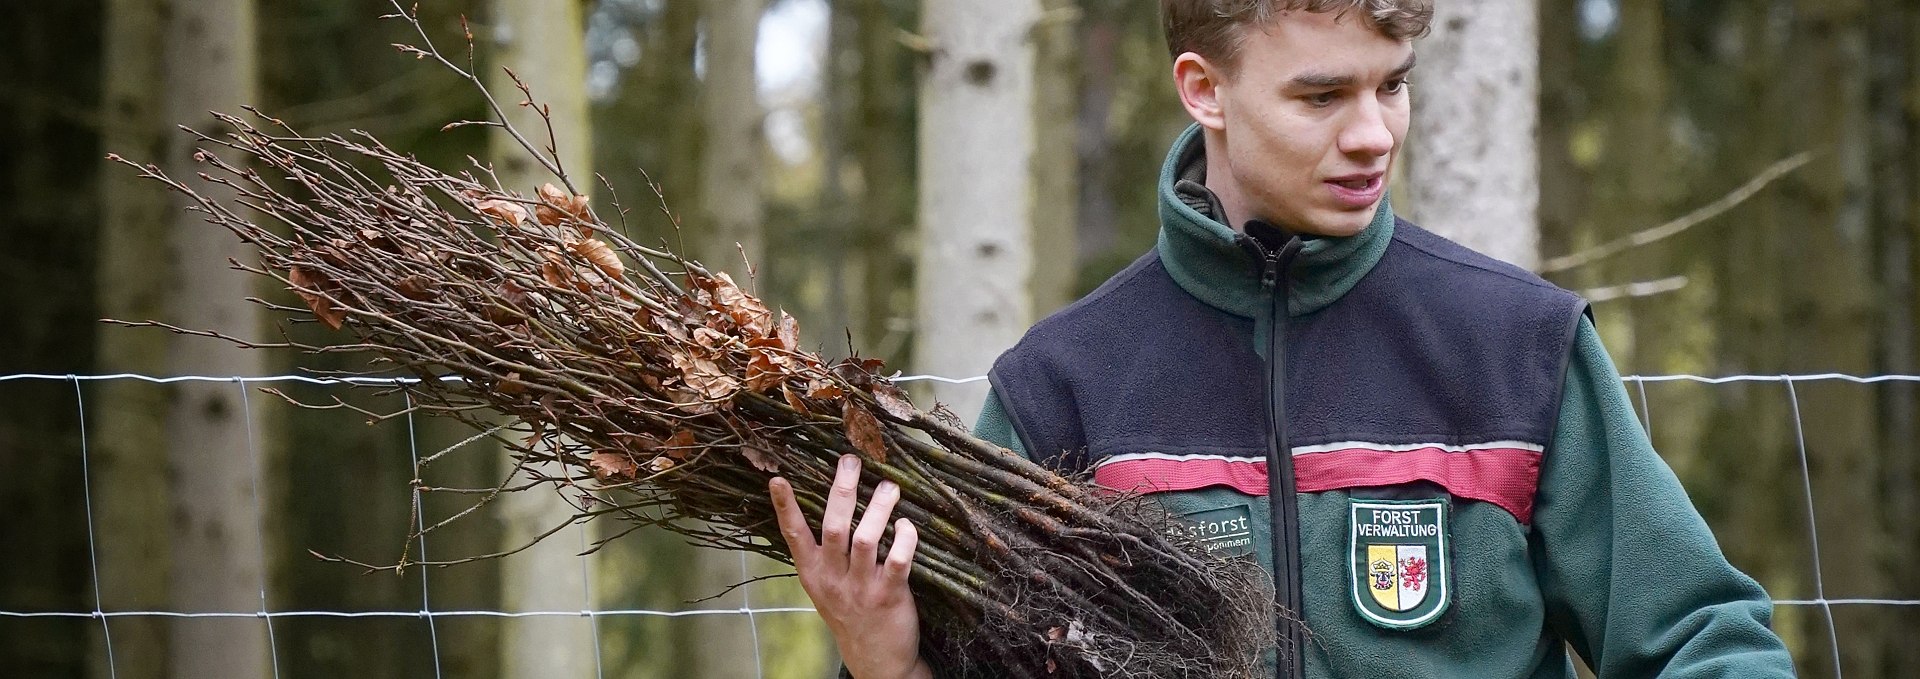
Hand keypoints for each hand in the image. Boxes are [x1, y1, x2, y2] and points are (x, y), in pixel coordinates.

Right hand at [770, 455, 931, 678]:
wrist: (875, 658)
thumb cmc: (850, 611)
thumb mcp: (825, 585)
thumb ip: (823, 552)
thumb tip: (832, 502)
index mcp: (813, 572)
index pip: (794, 534)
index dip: (785, 506)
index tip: (777, 478)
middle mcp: (833, 578)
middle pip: (833, 526)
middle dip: (842, 490)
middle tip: (850, 461)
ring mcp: (861, 587)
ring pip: (866, 539)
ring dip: (878, 508)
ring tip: (889, 486)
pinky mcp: (889, 595)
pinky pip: (898, 561)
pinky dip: (904, 538)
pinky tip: (907, 524)